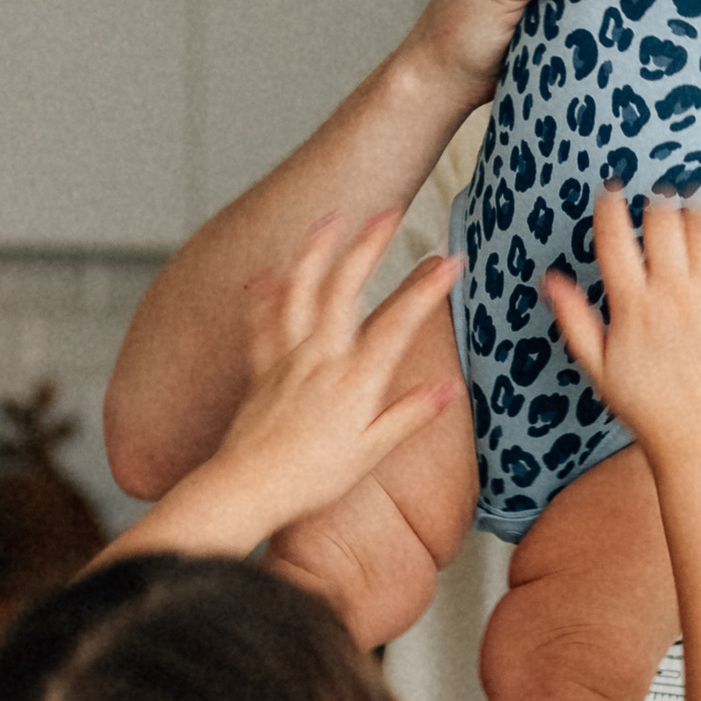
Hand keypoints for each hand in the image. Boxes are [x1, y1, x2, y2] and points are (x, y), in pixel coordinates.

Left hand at [101, 213, 459, 565]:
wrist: (249, 488)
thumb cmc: (311, 478)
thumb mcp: (371, 452)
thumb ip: (408, 415)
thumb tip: (446, 389)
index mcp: (355, 381)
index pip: (398, 324)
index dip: (426, 290)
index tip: (452, 261)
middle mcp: (321, 359)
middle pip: (344, 289)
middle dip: (369, 245)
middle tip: (389, 213)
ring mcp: (288, 359)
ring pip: (299, 292)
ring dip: (315, 251)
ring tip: (329, 219)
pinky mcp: (262, 369)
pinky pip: (262, 322)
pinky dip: (264, 293)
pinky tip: (268, 271)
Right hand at [541, 194, 700, 481]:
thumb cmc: (652, 411)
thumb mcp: (601, 370)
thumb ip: (575, 320)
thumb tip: (550, 279)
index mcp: (634, 308)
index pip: (615, 236)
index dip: (610, 205)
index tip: (611, 193)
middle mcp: (675, 296)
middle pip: (663, 220)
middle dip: (655, 201)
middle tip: (656, 199)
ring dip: (696, 209)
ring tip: (692, 207)